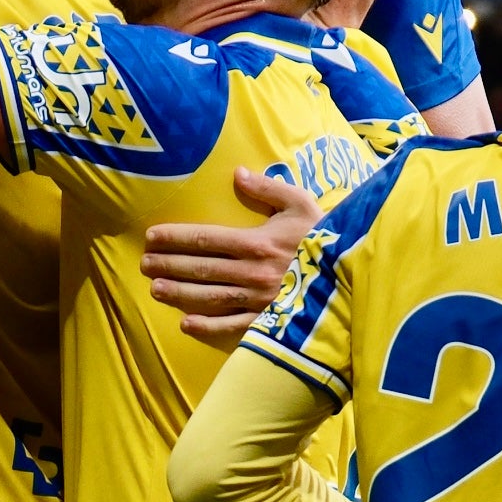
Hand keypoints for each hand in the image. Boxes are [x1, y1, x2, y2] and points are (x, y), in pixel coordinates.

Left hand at [142, 167, 321, 348]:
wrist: (357, 277)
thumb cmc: (328, 238)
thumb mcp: (302, 205)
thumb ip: (268, 188)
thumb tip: (238, 173)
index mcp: (258, 243)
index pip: (206, 239)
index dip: (175, 238)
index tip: (151, 237)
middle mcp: (253, 273)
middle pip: (200, 269)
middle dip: (168, 265)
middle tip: (144, 264)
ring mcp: (260, 302)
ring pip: (209, 298)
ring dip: (179, 294)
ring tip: (155, 289)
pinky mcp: (270, 325)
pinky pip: (233, 329)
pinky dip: (207, 328)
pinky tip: (186, 324)